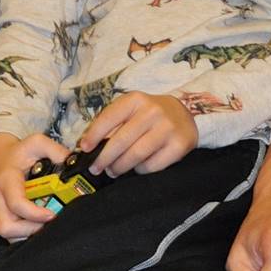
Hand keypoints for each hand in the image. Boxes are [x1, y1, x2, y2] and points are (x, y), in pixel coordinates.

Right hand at [0, 130, 69, 240]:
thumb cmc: (17, 152)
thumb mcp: (36, 143)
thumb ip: (56, 151)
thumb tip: (75, 165)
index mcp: (6, 180)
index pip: (17, 204)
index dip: (35, 214)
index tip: (53, 214)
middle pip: (7, 228)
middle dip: (30, 231)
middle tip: (48, 223)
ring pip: (8, 235)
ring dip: (28, 234)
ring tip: (45, 224)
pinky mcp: (0, 216)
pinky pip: (11, 233)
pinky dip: (25, 233)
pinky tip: (38, 224)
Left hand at [81, 91, 197, 175]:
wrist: (185, 114)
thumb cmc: (149, 115)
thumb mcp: (131, 109)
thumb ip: (112, 123)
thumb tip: (88, 147)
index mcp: (136, 100)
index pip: (109, 118)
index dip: (94, 135)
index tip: (85, 149)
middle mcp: (152, 111)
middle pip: (121, 141)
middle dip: (104, 158)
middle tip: (96, 168)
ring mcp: (167, 128)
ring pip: (136, 155)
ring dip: (120, 167)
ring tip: (114, 171)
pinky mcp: (179, 145)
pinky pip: (152, 165)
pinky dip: (140, 170)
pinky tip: (138, 167)